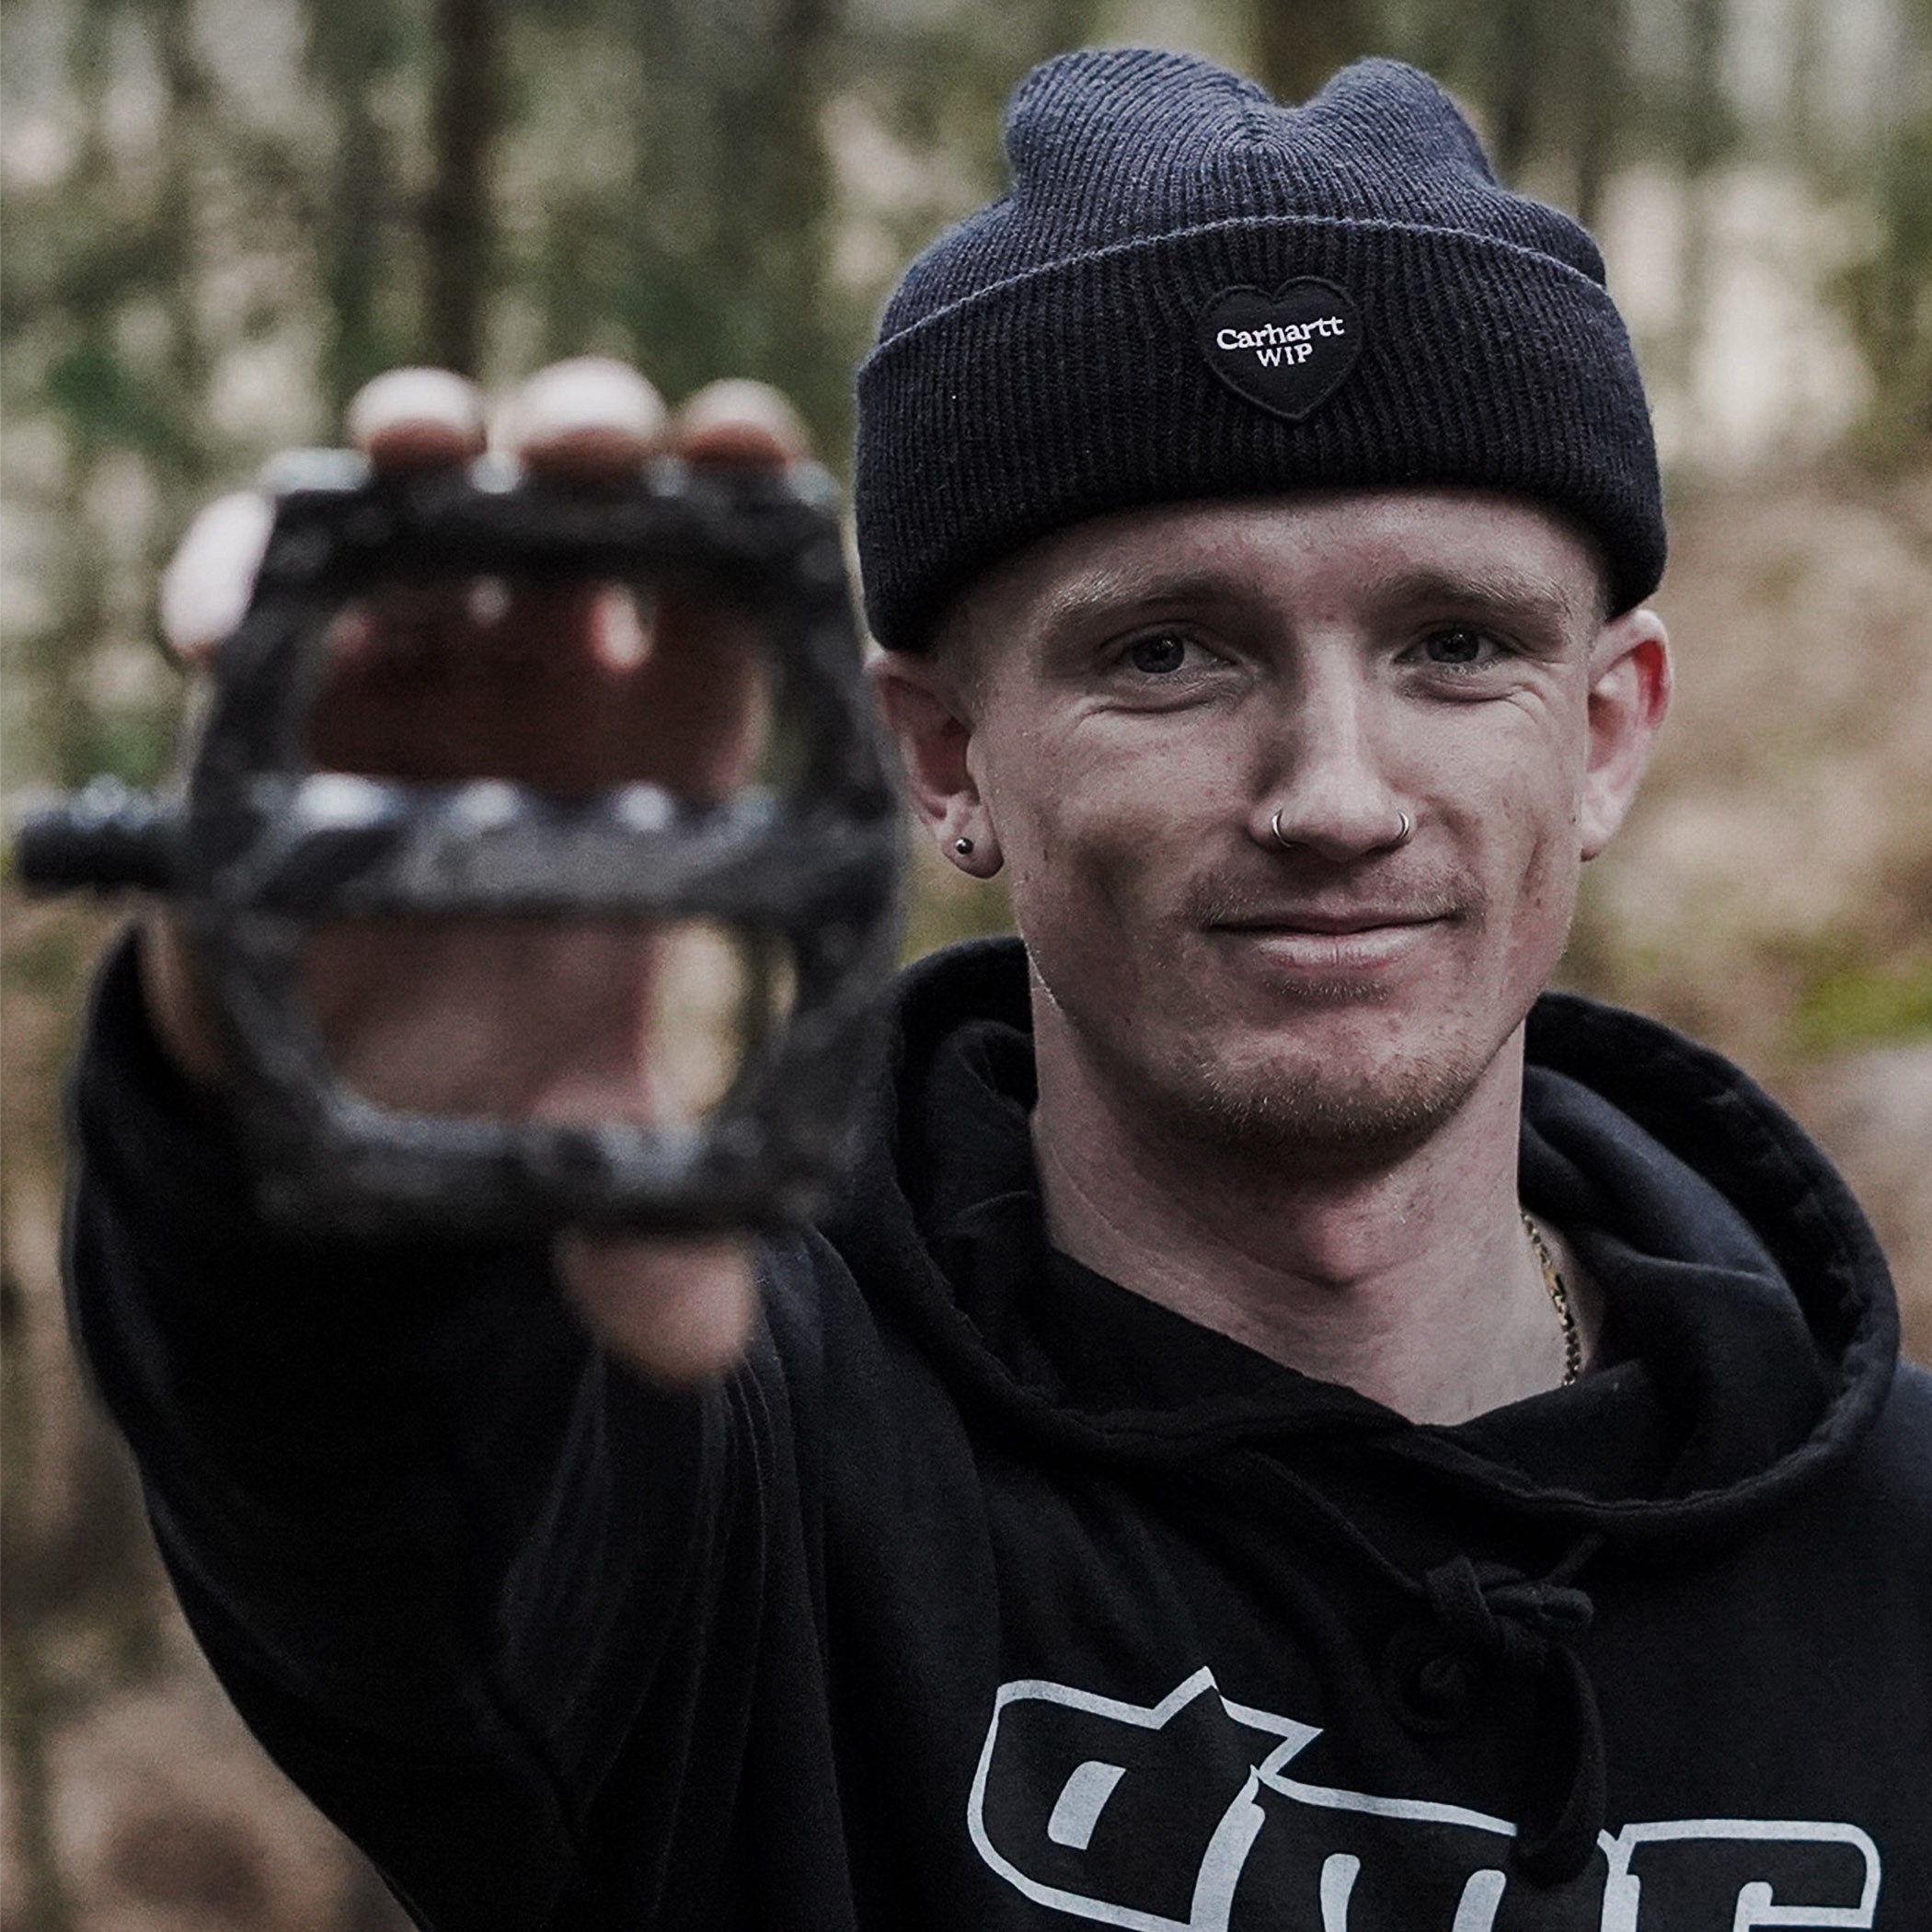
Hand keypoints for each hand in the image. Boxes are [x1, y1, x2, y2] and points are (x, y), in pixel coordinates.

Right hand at [145, 358, 814, 1380]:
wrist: (348, 1060)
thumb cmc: (495, 1049)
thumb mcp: (569, 1132)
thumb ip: (640, 1224)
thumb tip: (701, 1359)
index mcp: (665, 740)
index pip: (726, 591)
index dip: (744, 507)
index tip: (755, 458)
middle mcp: (548, 670)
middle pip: (583, 505)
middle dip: (589, 441)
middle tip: (594, 445)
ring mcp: (413, 656)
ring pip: (421, 510)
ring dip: (418, 457)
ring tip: (421, 454)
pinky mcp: (277, 682)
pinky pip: (256, 595)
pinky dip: (237, 580)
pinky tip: (222, 609)